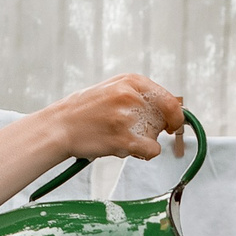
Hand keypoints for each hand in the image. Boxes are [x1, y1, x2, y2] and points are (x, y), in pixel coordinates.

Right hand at [50, 74, 180, 163]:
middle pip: (165, 120)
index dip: (175, 116)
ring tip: (120, 136)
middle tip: (137, 131)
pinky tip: (125, 148)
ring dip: (143, 141)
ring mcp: (128, 118)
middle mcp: (132, 96)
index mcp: (131, 81)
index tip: (172, 124)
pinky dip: (143, 154)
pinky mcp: (123, 139)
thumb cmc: (85, 110)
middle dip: (156, 129)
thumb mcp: (113, 89)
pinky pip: (151, 150)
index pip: (170, 100)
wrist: (59, 126)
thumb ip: (140, 94)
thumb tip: (172, 105)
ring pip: (156, 136)